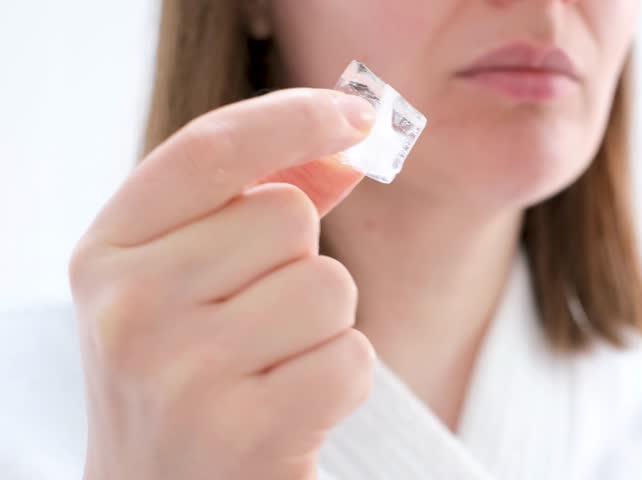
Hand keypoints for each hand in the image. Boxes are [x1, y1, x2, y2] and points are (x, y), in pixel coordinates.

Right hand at [69, 88, 375, 479]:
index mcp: (107, 252)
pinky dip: (341, 382)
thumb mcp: (191, 278)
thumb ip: (259, 201)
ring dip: (323, 326)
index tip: (358, 113)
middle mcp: (129, 308)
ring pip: (329, 287)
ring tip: (269, 368)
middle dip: (298, 262)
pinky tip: (291, 409)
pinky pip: (350, 359)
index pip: (210, 151)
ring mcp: (181, 375)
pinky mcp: (243, 436)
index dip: (293, 118)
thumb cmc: (188, 371)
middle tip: (256, 322)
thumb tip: (347, 144)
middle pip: (286, 218)